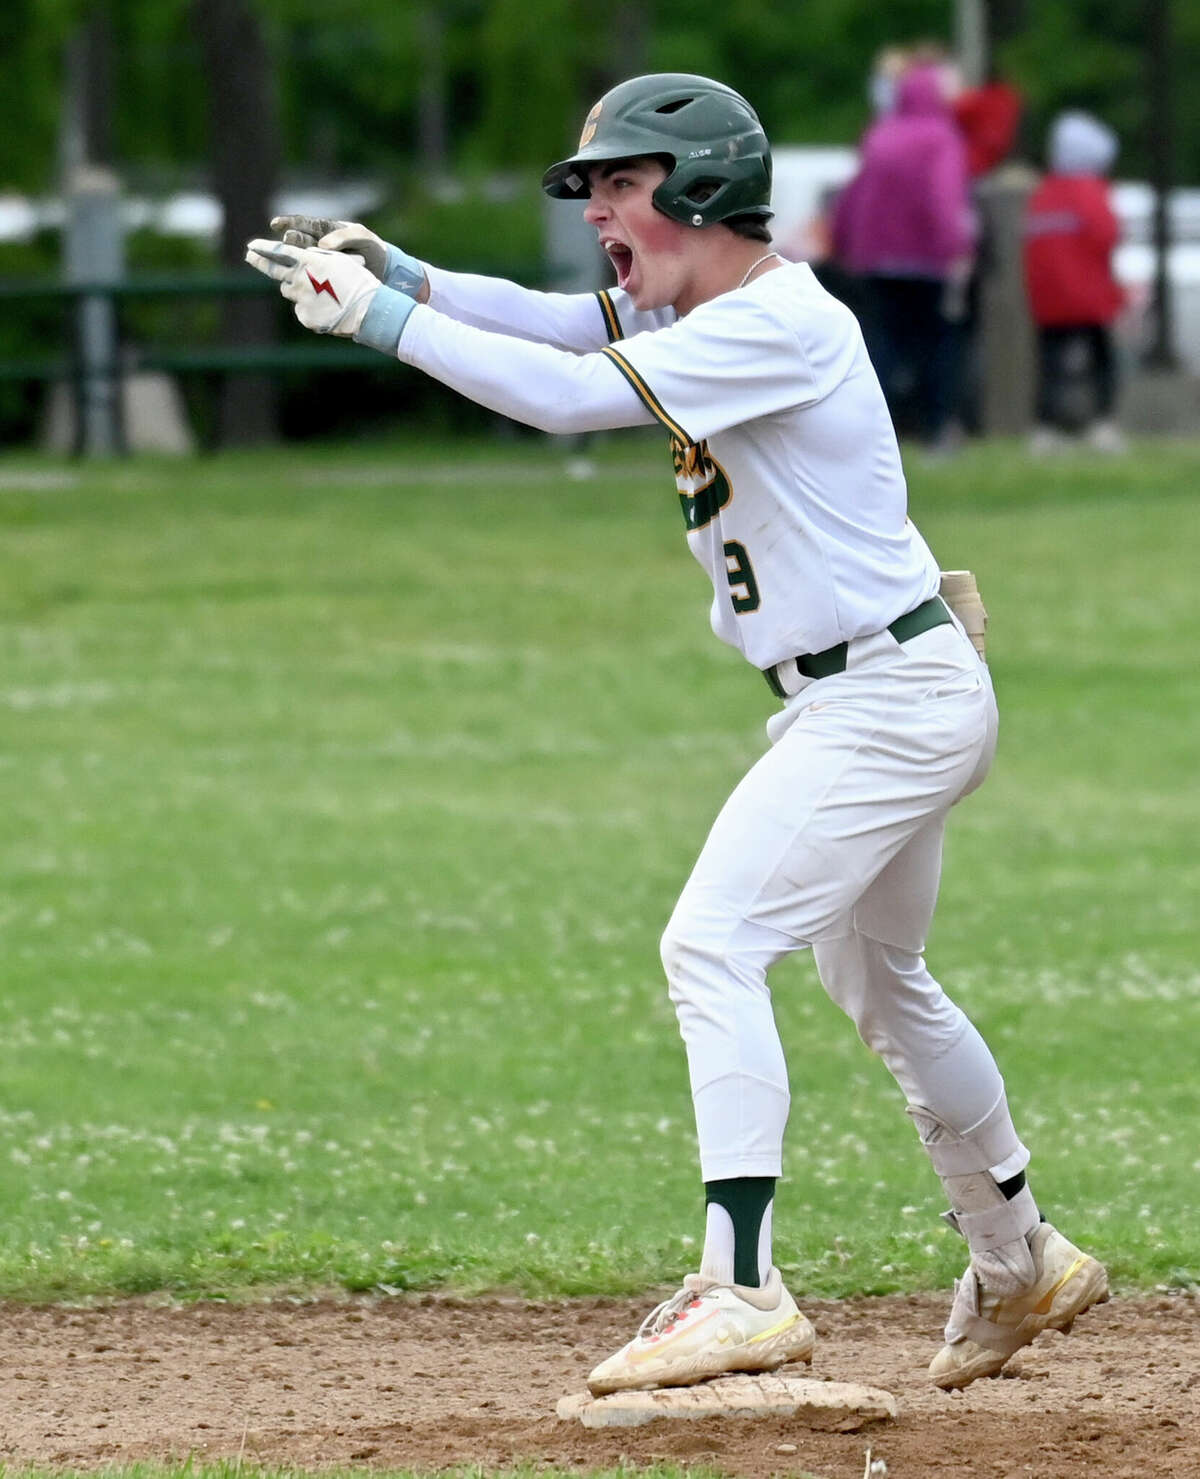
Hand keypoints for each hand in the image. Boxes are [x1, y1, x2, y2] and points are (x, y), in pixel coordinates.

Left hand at [245, 240, 379, 336]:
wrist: (368, 309)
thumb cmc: (359, 281)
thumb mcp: (339, 261)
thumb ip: (318, 258)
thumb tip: (304, 259)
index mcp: (309, 261)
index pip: (280, 252)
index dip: (264, 248)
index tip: (252, 245)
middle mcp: (300, 278)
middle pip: (274, 270)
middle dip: (259, 262)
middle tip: (249, 256)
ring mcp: (301, 298)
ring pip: (289, 291)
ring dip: (296, 290)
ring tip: (317, 293)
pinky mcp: (305, 316)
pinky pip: (301, 310)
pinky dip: (310, 309)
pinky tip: (326, 309)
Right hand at [271, 215, 390, 280]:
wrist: (386, 273)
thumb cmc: (374, 249)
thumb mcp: (363, 237)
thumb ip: (344, 236)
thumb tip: (322, 245)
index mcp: (327, 230)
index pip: (304, 224)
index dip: (288, 223)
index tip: (275, 224)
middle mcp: (320, 246)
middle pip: (297, 243)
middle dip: (287, 243)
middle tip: (280, 244)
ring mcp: (320, 262)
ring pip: (299, 261)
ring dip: (288, 262)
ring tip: (278, 264)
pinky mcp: (323, 278)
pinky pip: (308, 277)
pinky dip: (300, 279)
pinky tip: (292, 282)